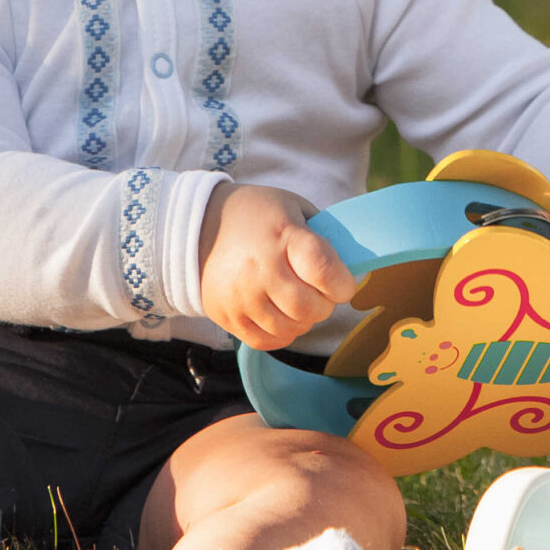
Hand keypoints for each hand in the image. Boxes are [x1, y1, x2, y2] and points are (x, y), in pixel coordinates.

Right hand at [197, 182, 356, 349]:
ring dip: (304, 321)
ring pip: (290, 329)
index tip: (343, 284)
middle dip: (325, 305)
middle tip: (320, 294)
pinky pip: (266, 341)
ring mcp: (240, 295)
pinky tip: (281, 315)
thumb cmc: (258, 216)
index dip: (342, 284)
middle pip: (309, 308)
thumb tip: (351, 266)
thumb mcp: (293, 208)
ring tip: (298, 302)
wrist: (198, 227)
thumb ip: (323, 235)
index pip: (323, 270)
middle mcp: (259, 269)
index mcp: (283, 236)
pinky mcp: (226, 315)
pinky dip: (282, 334)